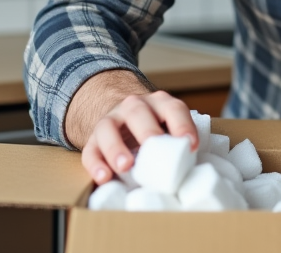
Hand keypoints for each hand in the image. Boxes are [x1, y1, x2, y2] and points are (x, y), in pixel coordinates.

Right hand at [67, 70, 197, 184]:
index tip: (190, 145)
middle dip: (147, 131)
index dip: (182, 125)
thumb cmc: (156, 132)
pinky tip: (103, 178)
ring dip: (116, 147)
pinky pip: (90, 149)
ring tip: (125, 166)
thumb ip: (177, 144)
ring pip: (108, 128)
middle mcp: (134, 106)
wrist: (124, 121)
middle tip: (154, 150)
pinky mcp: (93, 139)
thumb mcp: (169, 130)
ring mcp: (111, 120)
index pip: (173, 108)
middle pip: (137, 112)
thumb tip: (189, 172)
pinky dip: (95, 164)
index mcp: (159, 103)